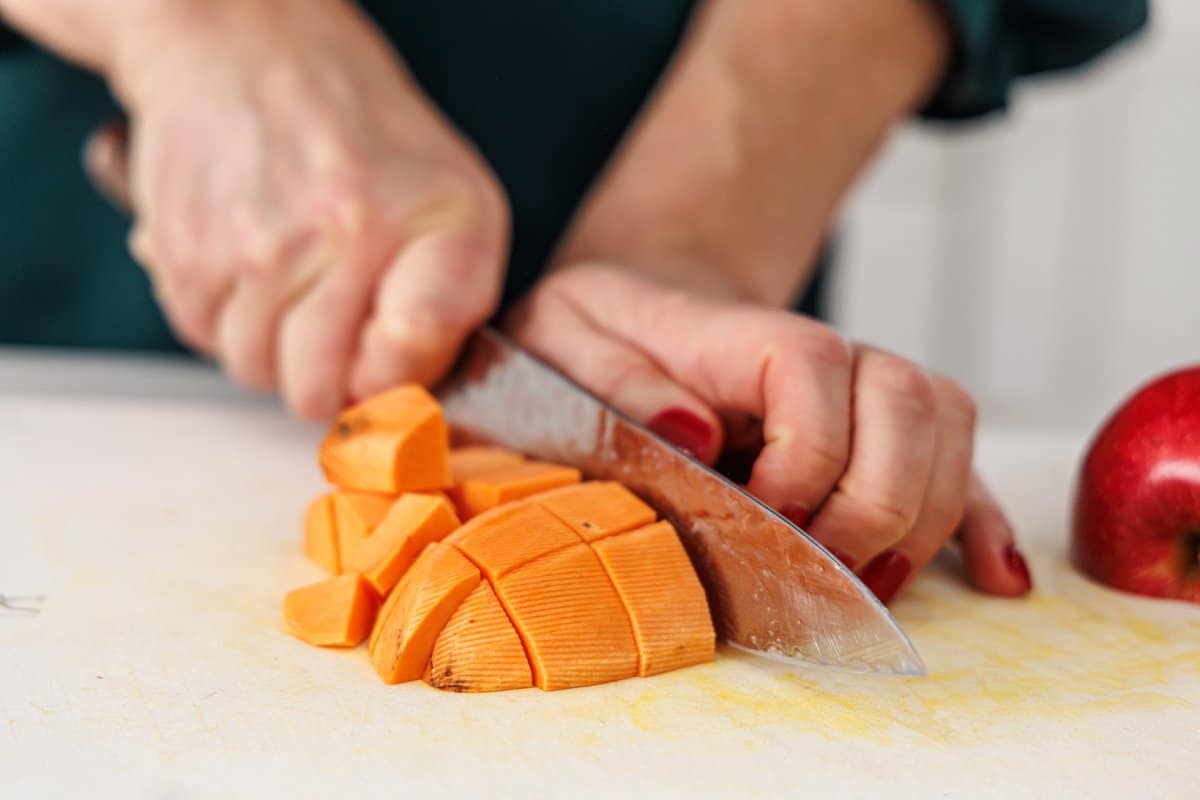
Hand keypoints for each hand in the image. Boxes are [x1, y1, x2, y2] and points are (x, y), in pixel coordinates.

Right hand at [86, 0, 507, 417]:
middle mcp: (342, 235)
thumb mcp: (456, 203)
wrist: (247, 47)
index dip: (391, 379)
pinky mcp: (184, 249)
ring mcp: (255, 246)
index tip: (383, 351)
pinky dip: (221, 315)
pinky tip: (245, 260)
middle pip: (316, 391)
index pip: (405, 366)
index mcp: (429, 224)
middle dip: (325, 372)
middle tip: (332, 315)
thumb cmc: (363, 135)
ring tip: (290, 275)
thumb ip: (450, 306)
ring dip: (269, 344)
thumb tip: (402, 397)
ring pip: (255, 372)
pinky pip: (200, 337)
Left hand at [506, 265, 1032, 603]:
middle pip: (906, 401)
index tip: (766, 518)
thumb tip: (695, 432)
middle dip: (874, 504)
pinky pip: (954, 459)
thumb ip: (617, 380)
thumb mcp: (564, 339)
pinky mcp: (880, 431)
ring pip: (945, 430)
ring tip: (871, 586)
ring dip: (924, 517)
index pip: (812, 366)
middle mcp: (825, 352)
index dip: (807, 452)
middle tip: (819, 571)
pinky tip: (995, 575)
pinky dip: (980, 518)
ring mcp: (862, 389)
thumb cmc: (597, 337)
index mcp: (741, 333)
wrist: (644, 311)